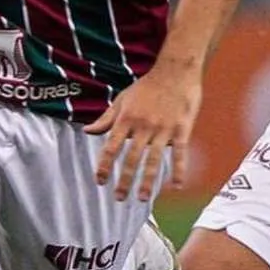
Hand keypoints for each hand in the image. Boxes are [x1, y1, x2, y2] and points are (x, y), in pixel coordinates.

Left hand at [84, 61, 202, 200]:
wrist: (175, 71)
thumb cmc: (147, 86)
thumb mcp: (122, 100)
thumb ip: (105, 119)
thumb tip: (87, 131)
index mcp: (126, 119)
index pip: (111, 147)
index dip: (104, 165)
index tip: (100, 181)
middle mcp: (143, 127)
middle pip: (131, 159)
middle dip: (124, 180)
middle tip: (119, 198)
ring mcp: (163, 129)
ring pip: (154, 160)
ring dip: (147, 181)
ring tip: (141, 198)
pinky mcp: (181, 129)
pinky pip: (180, 153)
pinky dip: (179, 170)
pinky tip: (176, 186)